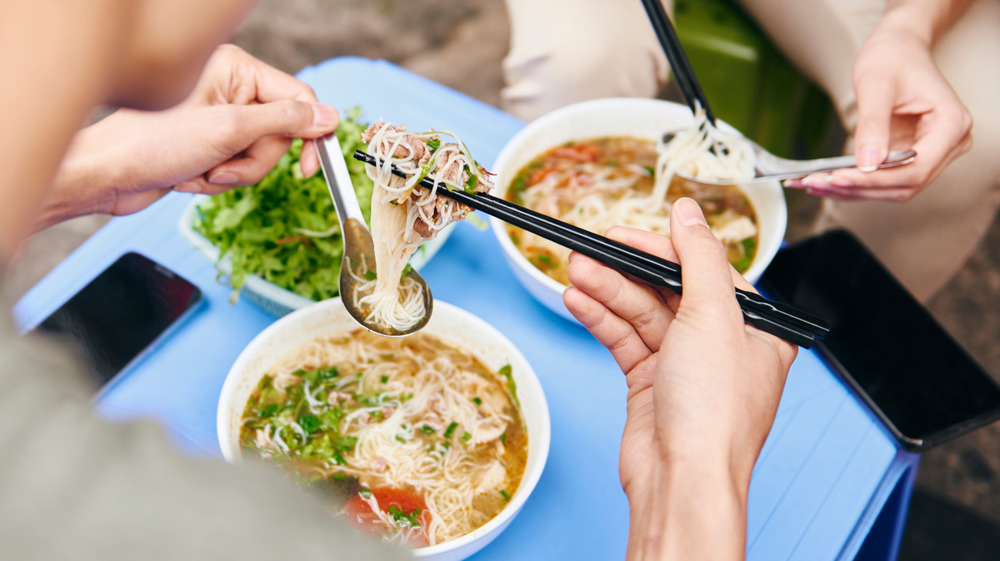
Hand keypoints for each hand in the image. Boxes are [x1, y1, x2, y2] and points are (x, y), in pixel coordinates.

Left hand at [43, 44, 338, 225]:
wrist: (105, 176)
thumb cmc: (152, 143)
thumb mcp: (230, 131)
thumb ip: (286, 122)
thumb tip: (329, 116)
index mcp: (235, 70)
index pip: (297, 99)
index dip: (308, 135)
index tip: (308, 169)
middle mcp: (229, 89)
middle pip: (279, 133)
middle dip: (252, 161)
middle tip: (221, 167)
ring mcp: (218, 117)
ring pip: (258, 155)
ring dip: (232, 174)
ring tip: (199, 172)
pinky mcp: (208, 143)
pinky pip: (237, 167)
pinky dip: (217, 180)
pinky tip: (188, 177)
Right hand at [563, 198, 796, 559]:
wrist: (682, 480)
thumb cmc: (714, 410)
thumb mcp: (712, 316)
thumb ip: (697, 257)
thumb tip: (688, 211)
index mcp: (754, 327)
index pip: (705, 269)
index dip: (663, 247)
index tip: (626, 231)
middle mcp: (721, 344)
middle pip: (667, 289)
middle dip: (626, 270)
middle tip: (589, 249)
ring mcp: (684, 365)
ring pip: (640, 313)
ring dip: (607, 291)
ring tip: (574, 271)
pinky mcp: (651, 383)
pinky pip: (625, 340)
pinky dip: (601, 320)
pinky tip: (577, 301)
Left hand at [785, 12, 971, 201]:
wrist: (897, 49)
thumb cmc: (892, 59)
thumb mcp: (877, 86)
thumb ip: (874, 126)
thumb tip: (868, 164)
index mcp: (952, 125)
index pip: (916, 168)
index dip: (876, 179)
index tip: (837, 177)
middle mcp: (950, 145)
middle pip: (905, 184)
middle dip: (858, 187)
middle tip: (814, 183)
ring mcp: (932, 154)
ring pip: (893, 188)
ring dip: (852, 190)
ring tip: (812, 183)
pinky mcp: (911, 159)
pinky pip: (884, 180)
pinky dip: (853, 183)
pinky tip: (823, 181)